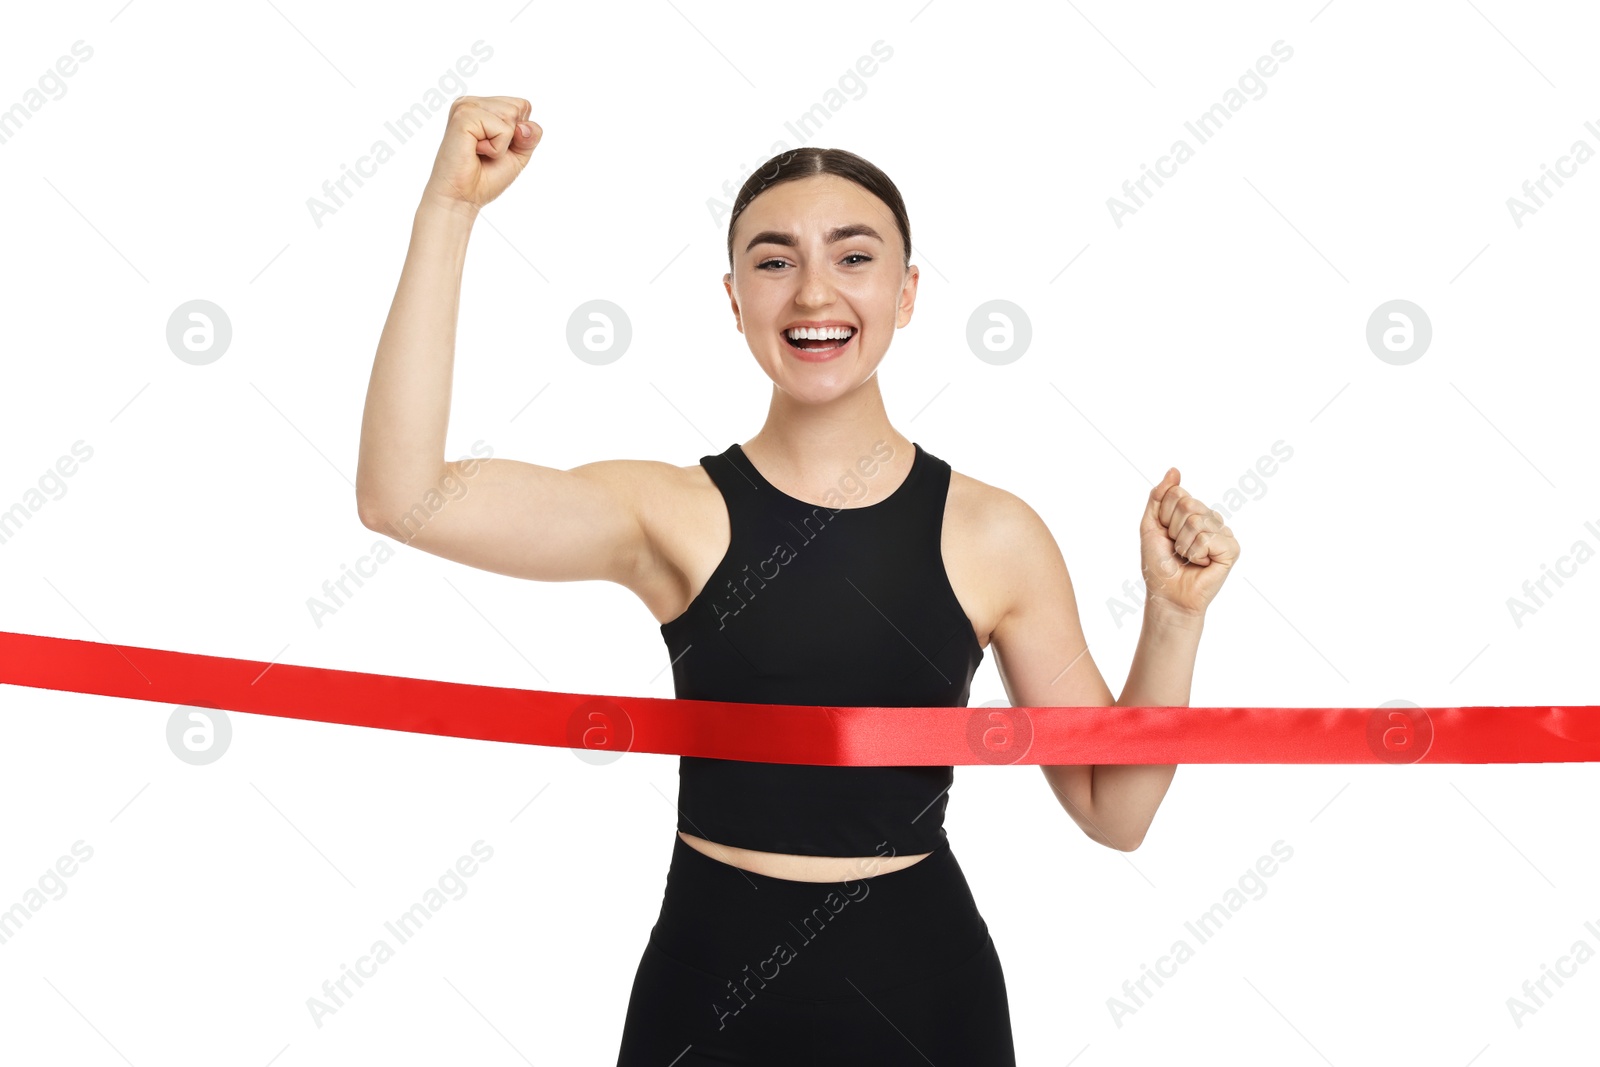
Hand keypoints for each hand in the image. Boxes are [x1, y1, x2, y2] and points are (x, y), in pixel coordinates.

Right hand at [421, 95, 541, 210]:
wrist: (462, 197)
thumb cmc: (486, 177)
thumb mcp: (518, 154)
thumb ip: (531, 135)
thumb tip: (525, 126)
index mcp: (483, 106)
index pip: (522, 106)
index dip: (520, 133)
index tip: (497, 147)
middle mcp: (473, 102)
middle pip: (519, 107)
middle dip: (512, 137)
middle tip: (487, 151)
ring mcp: (466, 106)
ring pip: (511, 114)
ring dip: (503, 143)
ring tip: (480, 151)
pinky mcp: (463, 116)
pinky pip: (502, 128)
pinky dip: (496, 148)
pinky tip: (475, 151)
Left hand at [1138, 467, 1238, 617]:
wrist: (1166, 595)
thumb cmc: (1159, 564)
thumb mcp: (1150, 525)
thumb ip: (1159, 496)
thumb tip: (1174, 470)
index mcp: (1193, 511)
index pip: (1177, 494)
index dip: (1164, 517)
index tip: (1165, 535)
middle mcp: (1210, 519)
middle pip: (1188, 505)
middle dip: (1173, 530)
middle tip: (1177, 548)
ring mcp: (1222, 533)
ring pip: (1197, 521)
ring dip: (1183, 544)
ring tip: (1187, 558)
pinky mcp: (1231, 549)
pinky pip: (1208, 538)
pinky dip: (1196, 553)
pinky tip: (1200, 564)